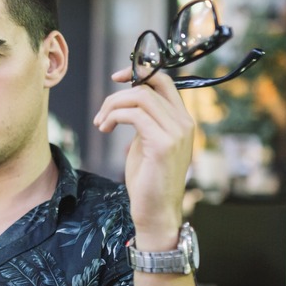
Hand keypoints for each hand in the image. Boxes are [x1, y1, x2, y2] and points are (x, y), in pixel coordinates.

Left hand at [93, 68, 194, 246]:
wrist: (156, 212)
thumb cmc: (148, 180)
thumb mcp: (146, 142)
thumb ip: (144, 121)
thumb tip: (127, 103)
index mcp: (183, 120)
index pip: (164, 81)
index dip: (139, 73)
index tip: (117, 79)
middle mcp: (184, 123)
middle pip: (149, 85)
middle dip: (119, 92)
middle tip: (102, 112)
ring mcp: (176, 133)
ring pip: (139, 97)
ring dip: (112, 106)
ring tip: (101, 124)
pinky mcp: (162, 144)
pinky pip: (133, 114)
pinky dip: (114, 116)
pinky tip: (105, 129)